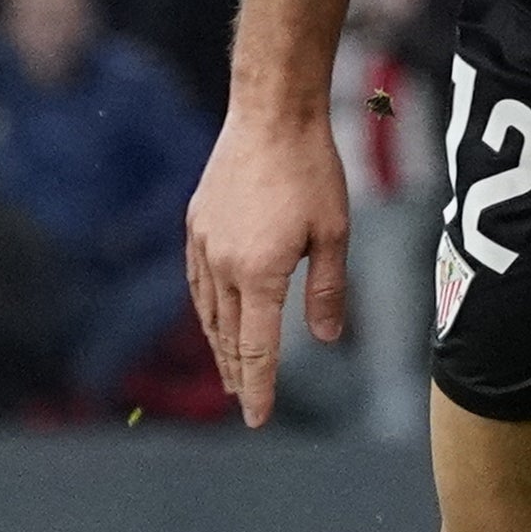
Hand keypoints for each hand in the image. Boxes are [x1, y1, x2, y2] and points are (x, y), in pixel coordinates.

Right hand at [184, 104, 351, 425]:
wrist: (271, 113)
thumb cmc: (311, 170)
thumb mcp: (333, 233)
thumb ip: (327, 291)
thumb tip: (325, 339)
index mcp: (260, 273)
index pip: (256, 348)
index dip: (258, 387)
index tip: (257, 418)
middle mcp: (223, 264)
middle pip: (226, 336)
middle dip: (236, 373)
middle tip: (243, 400)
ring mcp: (204, 242)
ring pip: (207, 310)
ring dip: (218, 344)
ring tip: (228, 369)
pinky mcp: (196, 222)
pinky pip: (197, 279)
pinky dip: (206, 307)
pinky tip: (213, 316)